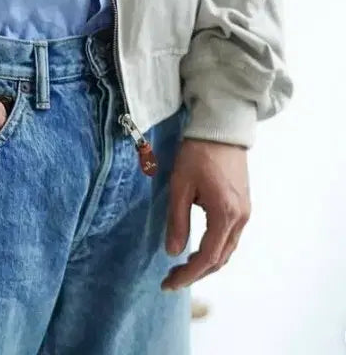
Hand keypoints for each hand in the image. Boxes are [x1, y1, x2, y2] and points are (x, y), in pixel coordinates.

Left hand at [162, 138, 250, 290]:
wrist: (221, 129)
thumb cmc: (197, 153)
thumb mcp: (180, 186)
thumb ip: (177, 220)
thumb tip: (173, 252)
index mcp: (225, 214)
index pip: (208, 258)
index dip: (188, 274)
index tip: (168, 283)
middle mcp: (240, 218)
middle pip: (220, 259)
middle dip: (196, 273)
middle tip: (171, 279)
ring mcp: (244, 212)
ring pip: (226, 249)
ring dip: (205, 263)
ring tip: (181, 268)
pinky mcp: (242, 205)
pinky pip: (229, 237)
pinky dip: (214, 249)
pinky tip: (197, 248)